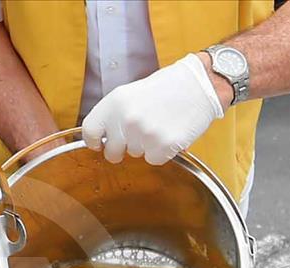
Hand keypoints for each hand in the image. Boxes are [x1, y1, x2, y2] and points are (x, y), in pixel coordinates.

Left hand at [81, 53, 225, 165]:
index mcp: (115, 103)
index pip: (90, 131)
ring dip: (145, 146)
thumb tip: (101, 138)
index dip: (94, 141)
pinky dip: (161, 152)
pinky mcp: (162, 146)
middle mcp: (126, 119)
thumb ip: (113, 115)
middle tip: (137, 137)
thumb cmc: (166, 89)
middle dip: (122, 150)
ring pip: (135, 155)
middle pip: (111, 152)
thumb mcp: (130, 94)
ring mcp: (144, 134)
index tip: (99, 144)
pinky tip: (169, 134)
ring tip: (159, 125)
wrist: (199, 85)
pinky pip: (153, 160)